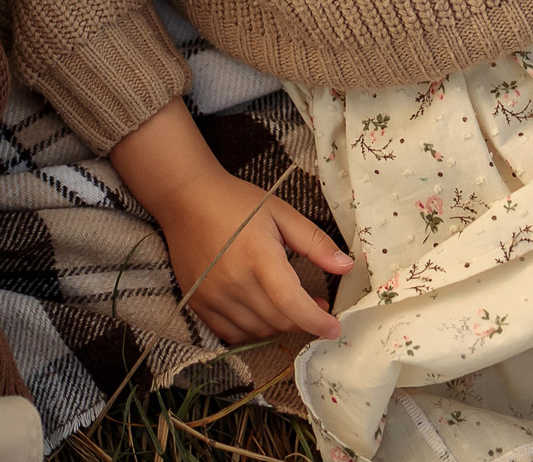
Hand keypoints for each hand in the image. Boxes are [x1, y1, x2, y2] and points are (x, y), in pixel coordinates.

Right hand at [109, 98, 350, 345]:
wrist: (186, 198)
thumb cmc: (237, 203)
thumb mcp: (280, 213)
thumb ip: (315, 242)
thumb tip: (347, 267)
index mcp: (258, 255)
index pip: (291, 303)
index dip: (316, 321)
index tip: (334, 328)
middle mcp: (233, 281)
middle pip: (278, 320)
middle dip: (304, 319)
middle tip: (315, 304)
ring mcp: (212, 295)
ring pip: (258, 331)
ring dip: (280, 325)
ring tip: (288, 305)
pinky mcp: (198, 303)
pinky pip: (232, 334)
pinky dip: (253, 330)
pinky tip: (261, 312)